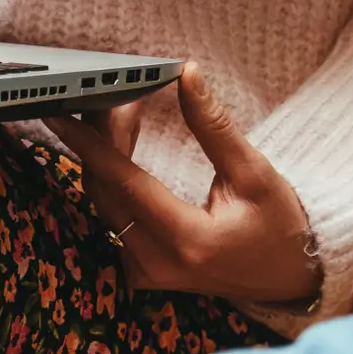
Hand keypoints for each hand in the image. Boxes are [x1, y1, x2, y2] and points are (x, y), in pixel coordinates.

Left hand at [53, 70, 317, 311]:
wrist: (290, 279)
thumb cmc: (279, 226)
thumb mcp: (254, 173)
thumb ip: (214, 126)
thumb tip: (187, 74)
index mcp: (188, 240)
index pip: (126, 185)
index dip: (91, 145)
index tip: (62, 116)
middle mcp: (159, 263)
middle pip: (106, 193)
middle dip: (100, 140)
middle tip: (107, 96)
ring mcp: (146, 273)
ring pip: (104, 206)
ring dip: (103, 159)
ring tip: (114, 113)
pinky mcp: (142, 272)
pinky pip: (112, 221)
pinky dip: (111, 182)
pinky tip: (116, 150)